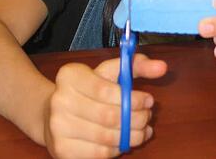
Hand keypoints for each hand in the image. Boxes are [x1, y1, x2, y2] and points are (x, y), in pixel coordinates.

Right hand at [44, 54, 166, 157]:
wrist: (54, 113)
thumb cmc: (89, 89)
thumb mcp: (110, 72)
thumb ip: (136, 66)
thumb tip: (161, 67)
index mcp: (70, 76)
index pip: (106, 90)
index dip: (133, 98)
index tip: (149, 100)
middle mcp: (60, 100)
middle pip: (109, 116)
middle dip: (137, 118)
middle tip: (148, 116)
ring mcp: (58, 127)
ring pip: (107, 137)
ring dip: (132, 135)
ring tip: (142, 129)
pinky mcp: (62, 149)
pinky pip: (100, 153)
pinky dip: (118, 148)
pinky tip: (125, 140)